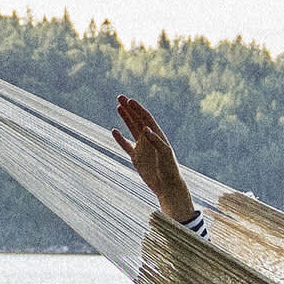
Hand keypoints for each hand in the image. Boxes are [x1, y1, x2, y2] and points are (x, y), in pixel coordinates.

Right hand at [110, 96, 194, 224]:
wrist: (167, 186)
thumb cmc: (170, 169)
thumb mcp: (164, 154)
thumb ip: (155, 141)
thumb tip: (146, 129)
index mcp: (157, 135)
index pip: (146, 118)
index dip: (137, 109)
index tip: (129, 100)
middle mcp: (149, 139)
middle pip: (138, 120)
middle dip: (129, 108)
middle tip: (120, 97)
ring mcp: (142, 148)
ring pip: (132, 129)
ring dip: (125, 118)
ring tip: (118, 107)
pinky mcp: (136, 158)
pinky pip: (126, 145)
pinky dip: (120, 138)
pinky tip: (114, 131)